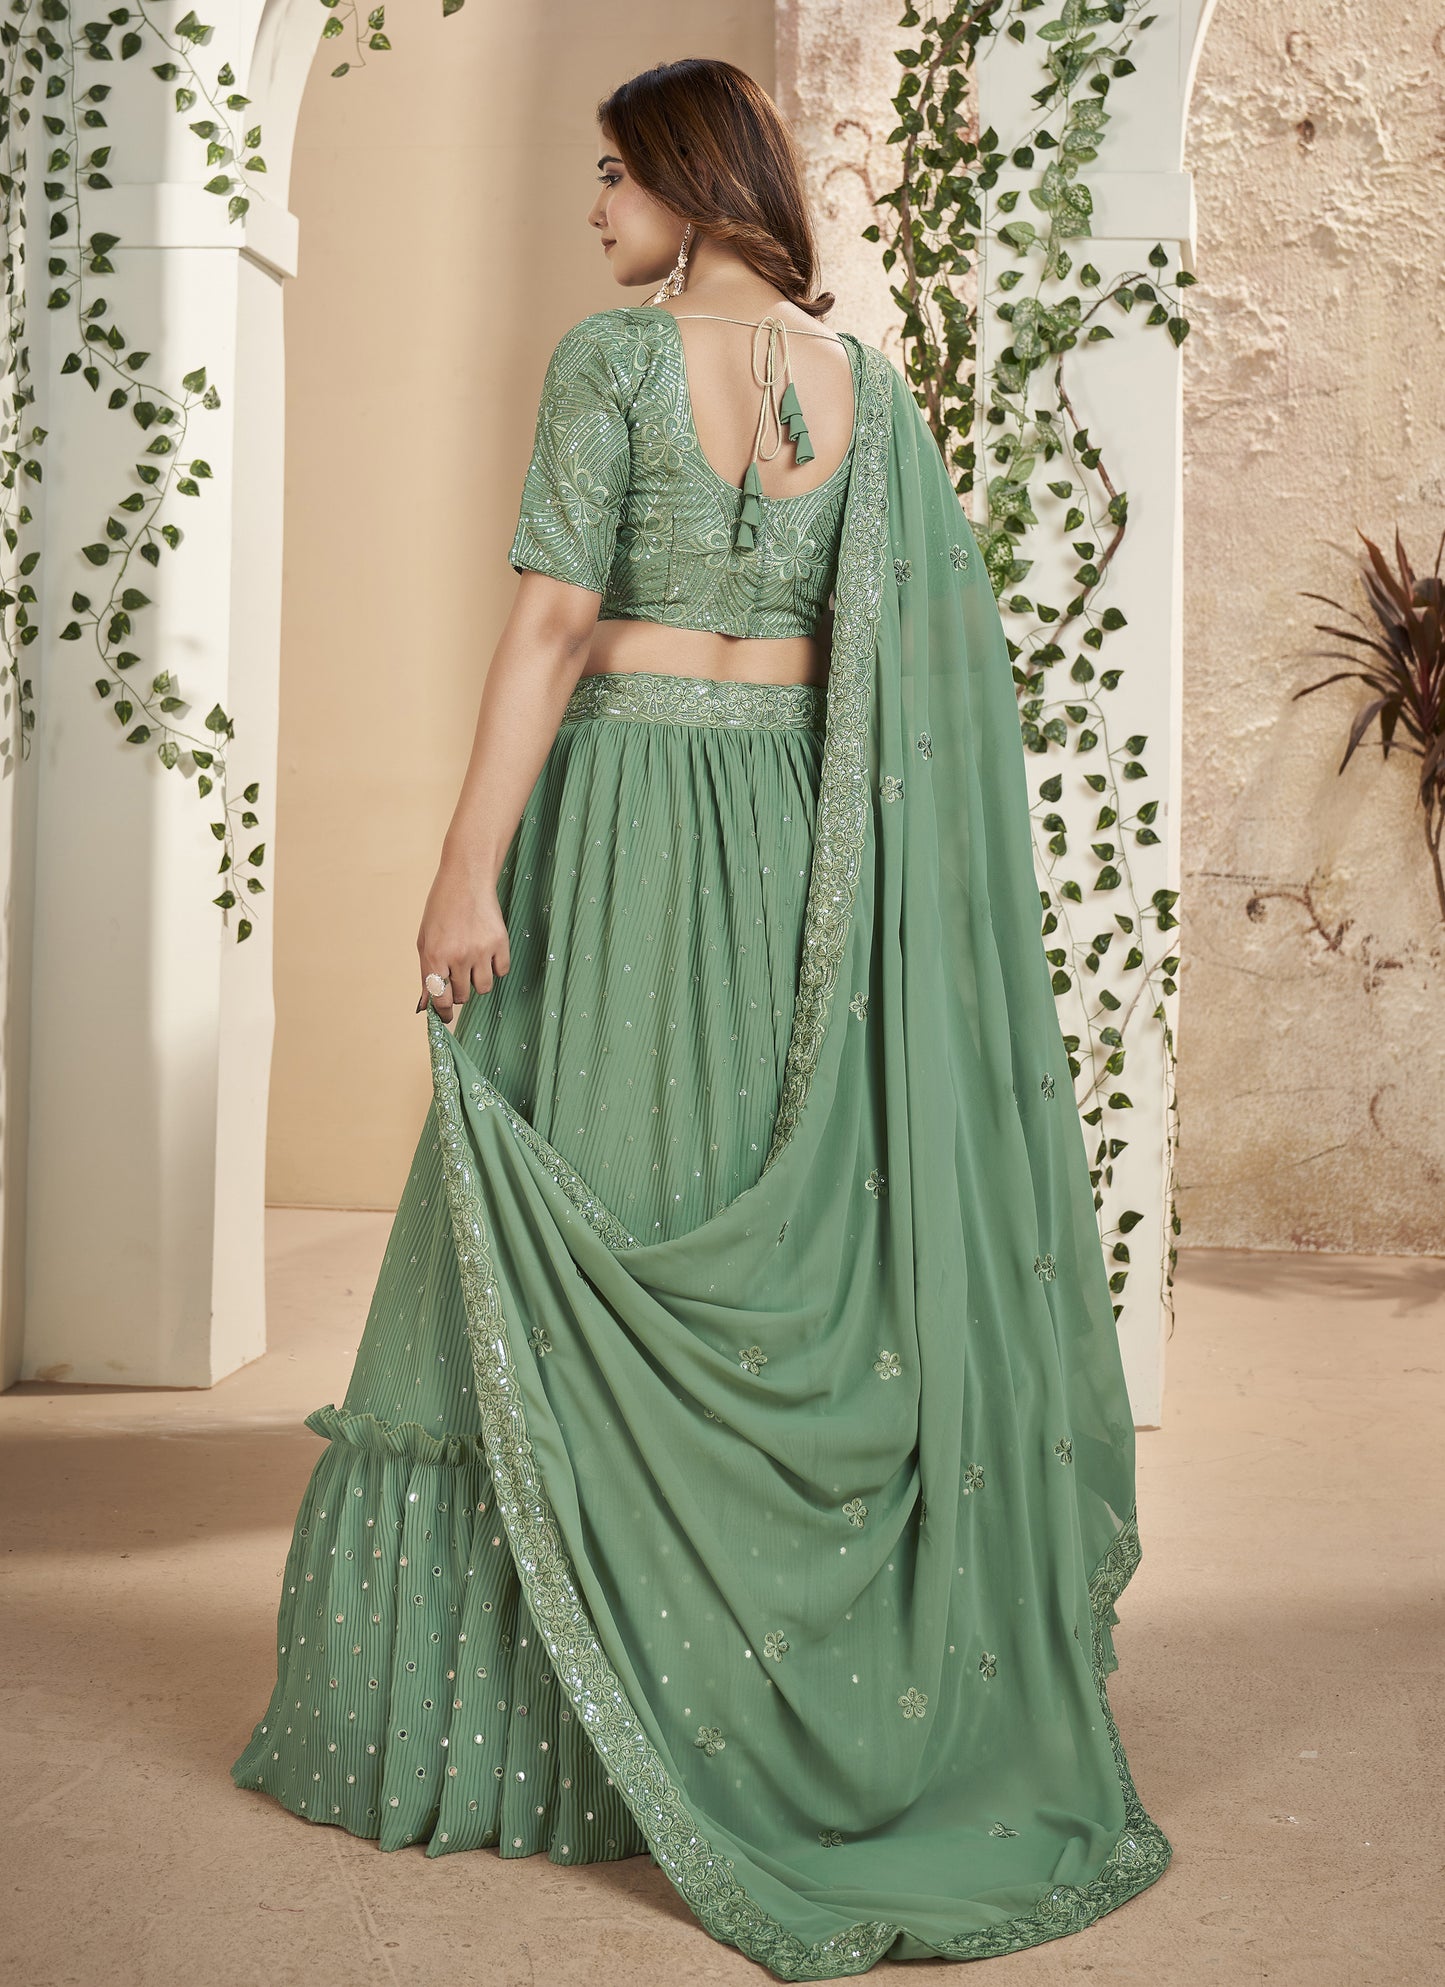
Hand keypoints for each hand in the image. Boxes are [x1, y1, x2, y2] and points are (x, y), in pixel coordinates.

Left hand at [416, 849, 510, 1026]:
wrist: (466, 880)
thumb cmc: (442, 909)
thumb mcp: (425, 941)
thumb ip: (426, 973)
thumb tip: (426, 1004)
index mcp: (433, 956)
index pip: (439, 998)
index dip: (443, 1012)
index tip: (446, 1017)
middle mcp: (457, 956)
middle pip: (461, 995)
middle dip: (458, 990)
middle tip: (458, 973)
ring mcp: (480, 951)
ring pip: (483, 988)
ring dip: (477, 981)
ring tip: (473, 963)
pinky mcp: (500, 944)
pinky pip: (501, 972)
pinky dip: (495, 967)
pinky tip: (488, 953)